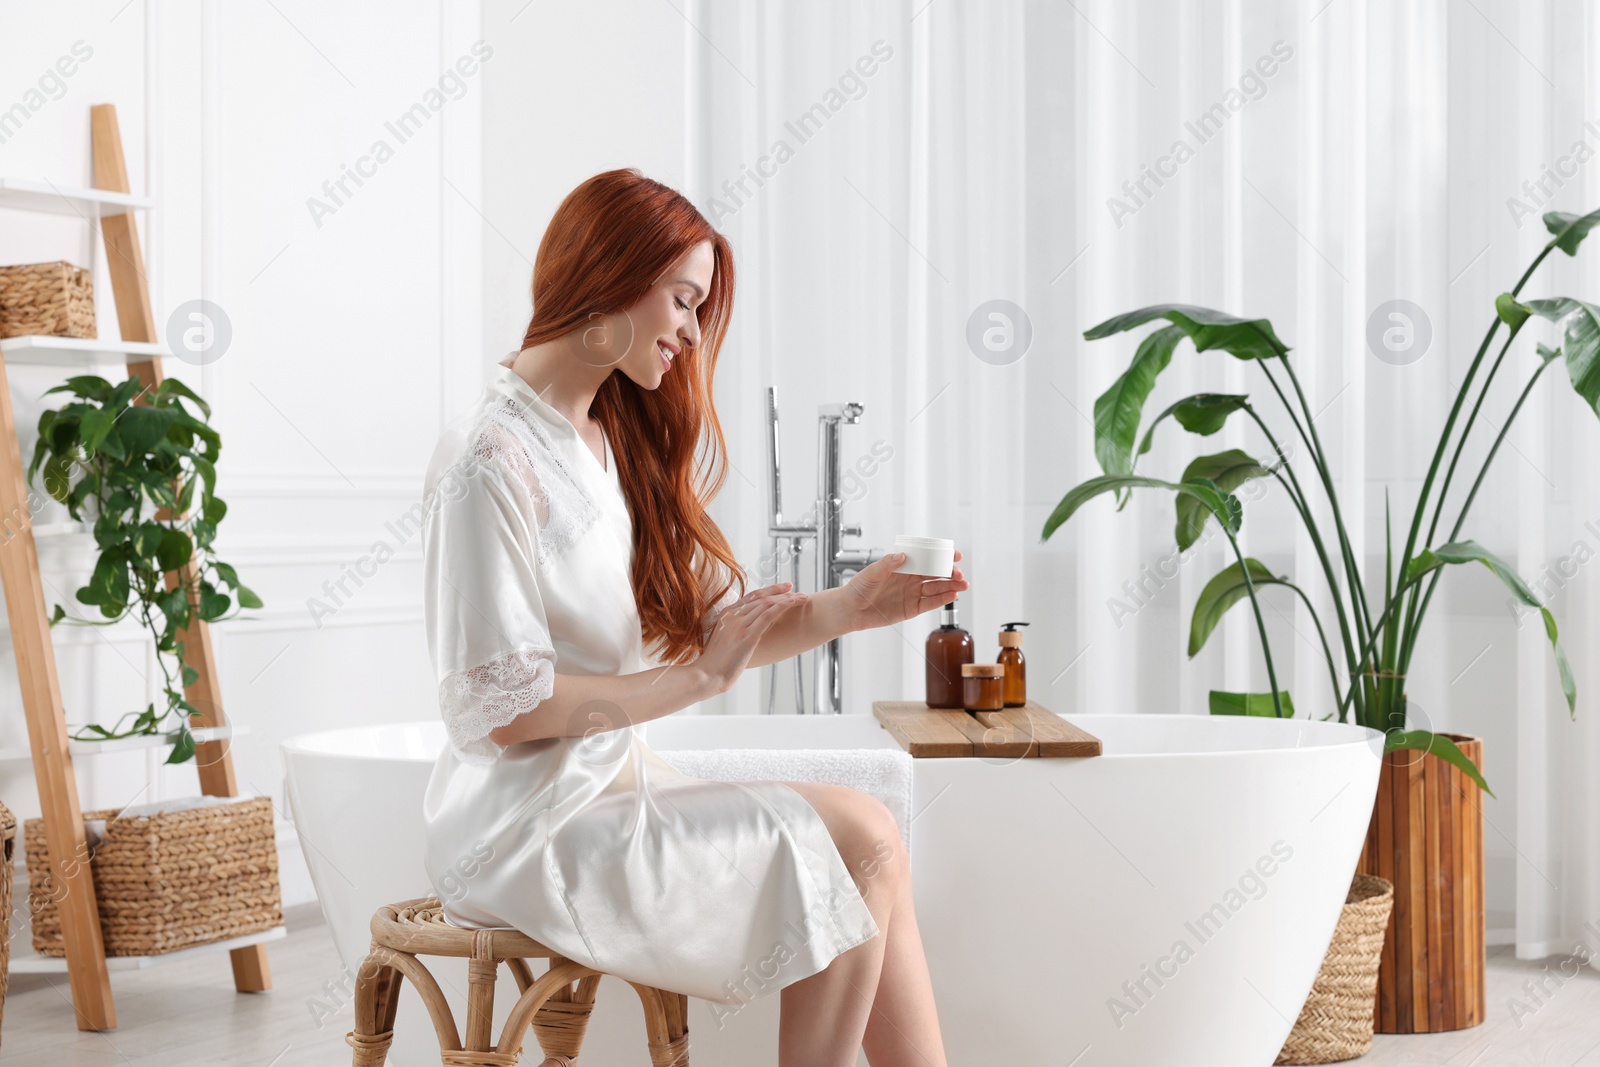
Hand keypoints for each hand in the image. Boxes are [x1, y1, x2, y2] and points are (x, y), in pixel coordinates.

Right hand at [695, 582, 806, 694]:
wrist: (706, 676)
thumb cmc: (715, 664)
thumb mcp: (722, 641)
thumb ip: (734, 631)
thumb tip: (746, 634)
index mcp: (726, 614)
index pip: (752, 596)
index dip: (770, 590)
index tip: (784, 588)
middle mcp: (733, 615)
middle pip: (761, 597)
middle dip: (781, 592)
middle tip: (797, 591)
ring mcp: (739, 625)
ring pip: (767, 604)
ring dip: (787, 598)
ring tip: (802, 598)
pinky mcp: (747, 636)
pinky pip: (767, 615)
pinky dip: (782, 606)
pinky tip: (793, 603)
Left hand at [840, 548, 968, 631]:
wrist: (851, 610)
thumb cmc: (858, 588)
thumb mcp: (871, 573)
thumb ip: (886, 564)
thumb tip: (901, 555)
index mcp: (904, 566)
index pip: (927, 559)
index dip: (943, 557)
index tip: (956, 555)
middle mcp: (911, 579)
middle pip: (936, 574)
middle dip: (951, 573)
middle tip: (959, 574)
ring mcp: (912, 594)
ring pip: (936, 588)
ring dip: (951, 586)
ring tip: (963, 585)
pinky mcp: (911, 609)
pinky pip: (930, 604)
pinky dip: (941, 600)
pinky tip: (952, 595)